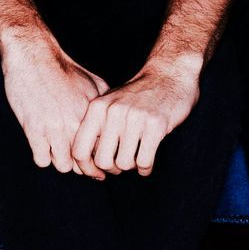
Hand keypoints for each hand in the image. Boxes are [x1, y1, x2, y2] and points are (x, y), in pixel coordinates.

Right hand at [0, 33, 109, 177]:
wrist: (33, 55)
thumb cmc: (61, 67)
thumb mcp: (92, 81)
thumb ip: (105, 102)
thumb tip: (116, 119)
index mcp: (91, 114)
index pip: (103, 151)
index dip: (103, 162)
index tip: (102, 166)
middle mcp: (75, 124)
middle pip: (85, 164)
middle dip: (85, 168)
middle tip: (83, 167)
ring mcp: (54, 128)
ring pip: (64, 166)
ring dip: (62, 162)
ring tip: (62, 154)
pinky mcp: (34, 129)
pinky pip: (42, 160)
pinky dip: (43, 157)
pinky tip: (44, 147)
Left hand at [71, 60, 200, 177]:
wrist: (168, 76)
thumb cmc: (137, 96)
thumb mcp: (110, 103)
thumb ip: (96, 128)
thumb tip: (86, 163)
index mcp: (97, 108)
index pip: (79, 150)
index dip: (87, 168)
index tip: (97, 174)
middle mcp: (113, 112)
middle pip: (103, 161)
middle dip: (114, 169)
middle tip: (122, 163)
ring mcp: (134, 118)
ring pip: (125, 164)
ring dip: (132, 166)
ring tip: (137, 157)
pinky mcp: (155, 125)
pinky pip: (144, 161)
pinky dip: (146, 167)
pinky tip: (147, 161)